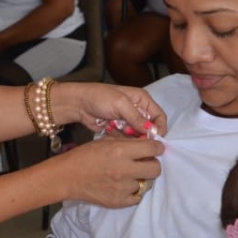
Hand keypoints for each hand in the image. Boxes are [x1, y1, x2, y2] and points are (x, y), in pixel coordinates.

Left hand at [53, 82, 167, 135]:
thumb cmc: (99, 97)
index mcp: (142, 100)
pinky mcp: (119, 130)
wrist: (78, 104)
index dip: (159, 128)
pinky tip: (114, 135)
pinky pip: (127, 139)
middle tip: (134, 139)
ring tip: (120, 133)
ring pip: (138, 136)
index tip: (154, 140)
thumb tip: (153, 131)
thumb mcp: (120, 104)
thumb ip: (137, 117)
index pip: (159, 116)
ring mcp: (128, 122)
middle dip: (144, 135)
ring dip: (132, 138)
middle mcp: (138, 111)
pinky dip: (123, 140)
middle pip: (150, 128)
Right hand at [57, 136, 164, 206]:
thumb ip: (128, 142)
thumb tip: (148, 142)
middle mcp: (125, 170)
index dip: (157, 148)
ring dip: (141, 178)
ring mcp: (123, 188)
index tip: (156, 149)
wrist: (68, 177)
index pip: (153, 149)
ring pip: (147, 183)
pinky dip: (133, 191)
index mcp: (121, 151)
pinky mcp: (120, 201)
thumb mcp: (106, 141)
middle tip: (145, 162)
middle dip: (153, 163)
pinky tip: (123, 185)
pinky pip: (138, 196)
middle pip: (156, 169)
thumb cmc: (86, 155)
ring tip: (128, 175)